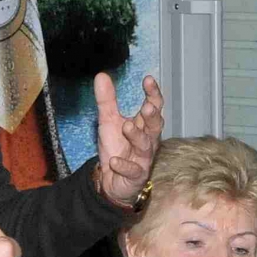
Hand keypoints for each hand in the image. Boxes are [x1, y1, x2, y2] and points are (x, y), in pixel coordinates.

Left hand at [93, 74, 164, 207]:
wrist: (111, 181)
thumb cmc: (116, 148)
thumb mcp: (108, 121)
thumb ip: (107, 100)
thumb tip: (101, 75)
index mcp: (144, 125)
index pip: (153, 106)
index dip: (153, 94)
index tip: (148, 80)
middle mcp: (148, 140)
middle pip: (155, 126)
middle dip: (153, 116)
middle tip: (147, 106)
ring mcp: (143, 159)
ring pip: (145, 146)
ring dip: (137, 136)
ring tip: (126, 127)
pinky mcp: (136, 176)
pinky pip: (133, 170)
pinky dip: (124, 165)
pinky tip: (114, 161)